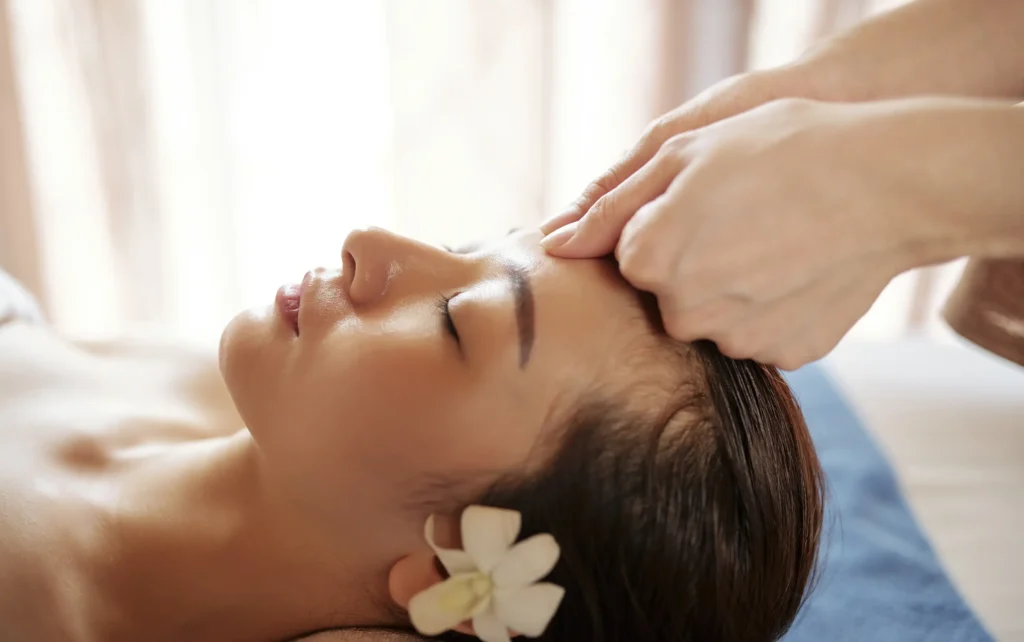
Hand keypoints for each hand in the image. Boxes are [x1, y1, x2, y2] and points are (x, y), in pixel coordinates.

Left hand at [541, 98, 942, 368]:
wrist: (890, 183)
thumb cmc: (780, 151)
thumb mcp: (682, 154)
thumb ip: (609, 207)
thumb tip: (555, 246)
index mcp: (649, 260)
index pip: (628, 258)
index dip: (663, 224)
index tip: (701, 202)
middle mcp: (685, 312)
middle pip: (666, 294)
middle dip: (692, 260)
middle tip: (743, 218)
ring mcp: (738, 340)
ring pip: (713, 317)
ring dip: (732, 287)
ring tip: (777, 240)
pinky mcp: (786, 355)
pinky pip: (759, 334)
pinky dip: (771, 308)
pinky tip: (800, 268)